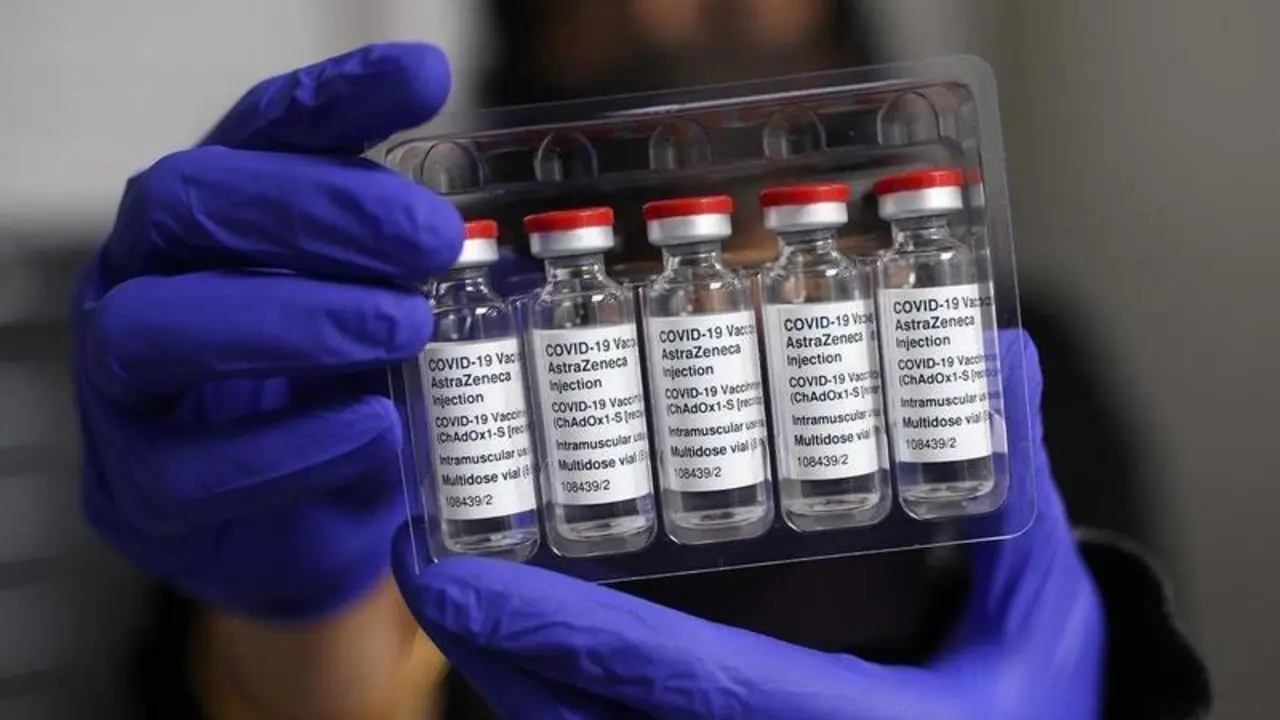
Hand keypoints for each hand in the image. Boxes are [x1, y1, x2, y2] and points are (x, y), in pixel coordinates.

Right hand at [74, 43, 461, 619]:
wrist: (302, 532)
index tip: (420, 78)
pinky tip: (376, 426)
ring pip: (157, 328)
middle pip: (185, 204)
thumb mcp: (378, 313)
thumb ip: (398, 260)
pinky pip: (193, 465)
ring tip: (404, 324)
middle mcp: (143, 282)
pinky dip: (294, 442)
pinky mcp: (141, 490)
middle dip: (315, 209)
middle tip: (432, 236)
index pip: (253, 135)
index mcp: (206, 224)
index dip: (332, 99)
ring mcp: (125, 389)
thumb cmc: (337, 397)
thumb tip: (456, 208)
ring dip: (293, 318)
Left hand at [394, 330, 1105, 718]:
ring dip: (507, 676)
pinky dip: (552, 701)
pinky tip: (530, 654)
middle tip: (425, 565)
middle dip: (490, 649)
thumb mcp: (1041, 622)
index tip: (455, 578)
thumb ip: (1018, 493)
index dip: (554, 629)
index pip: (668, 678)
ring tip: (456, 597)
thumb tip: (1006, 358)